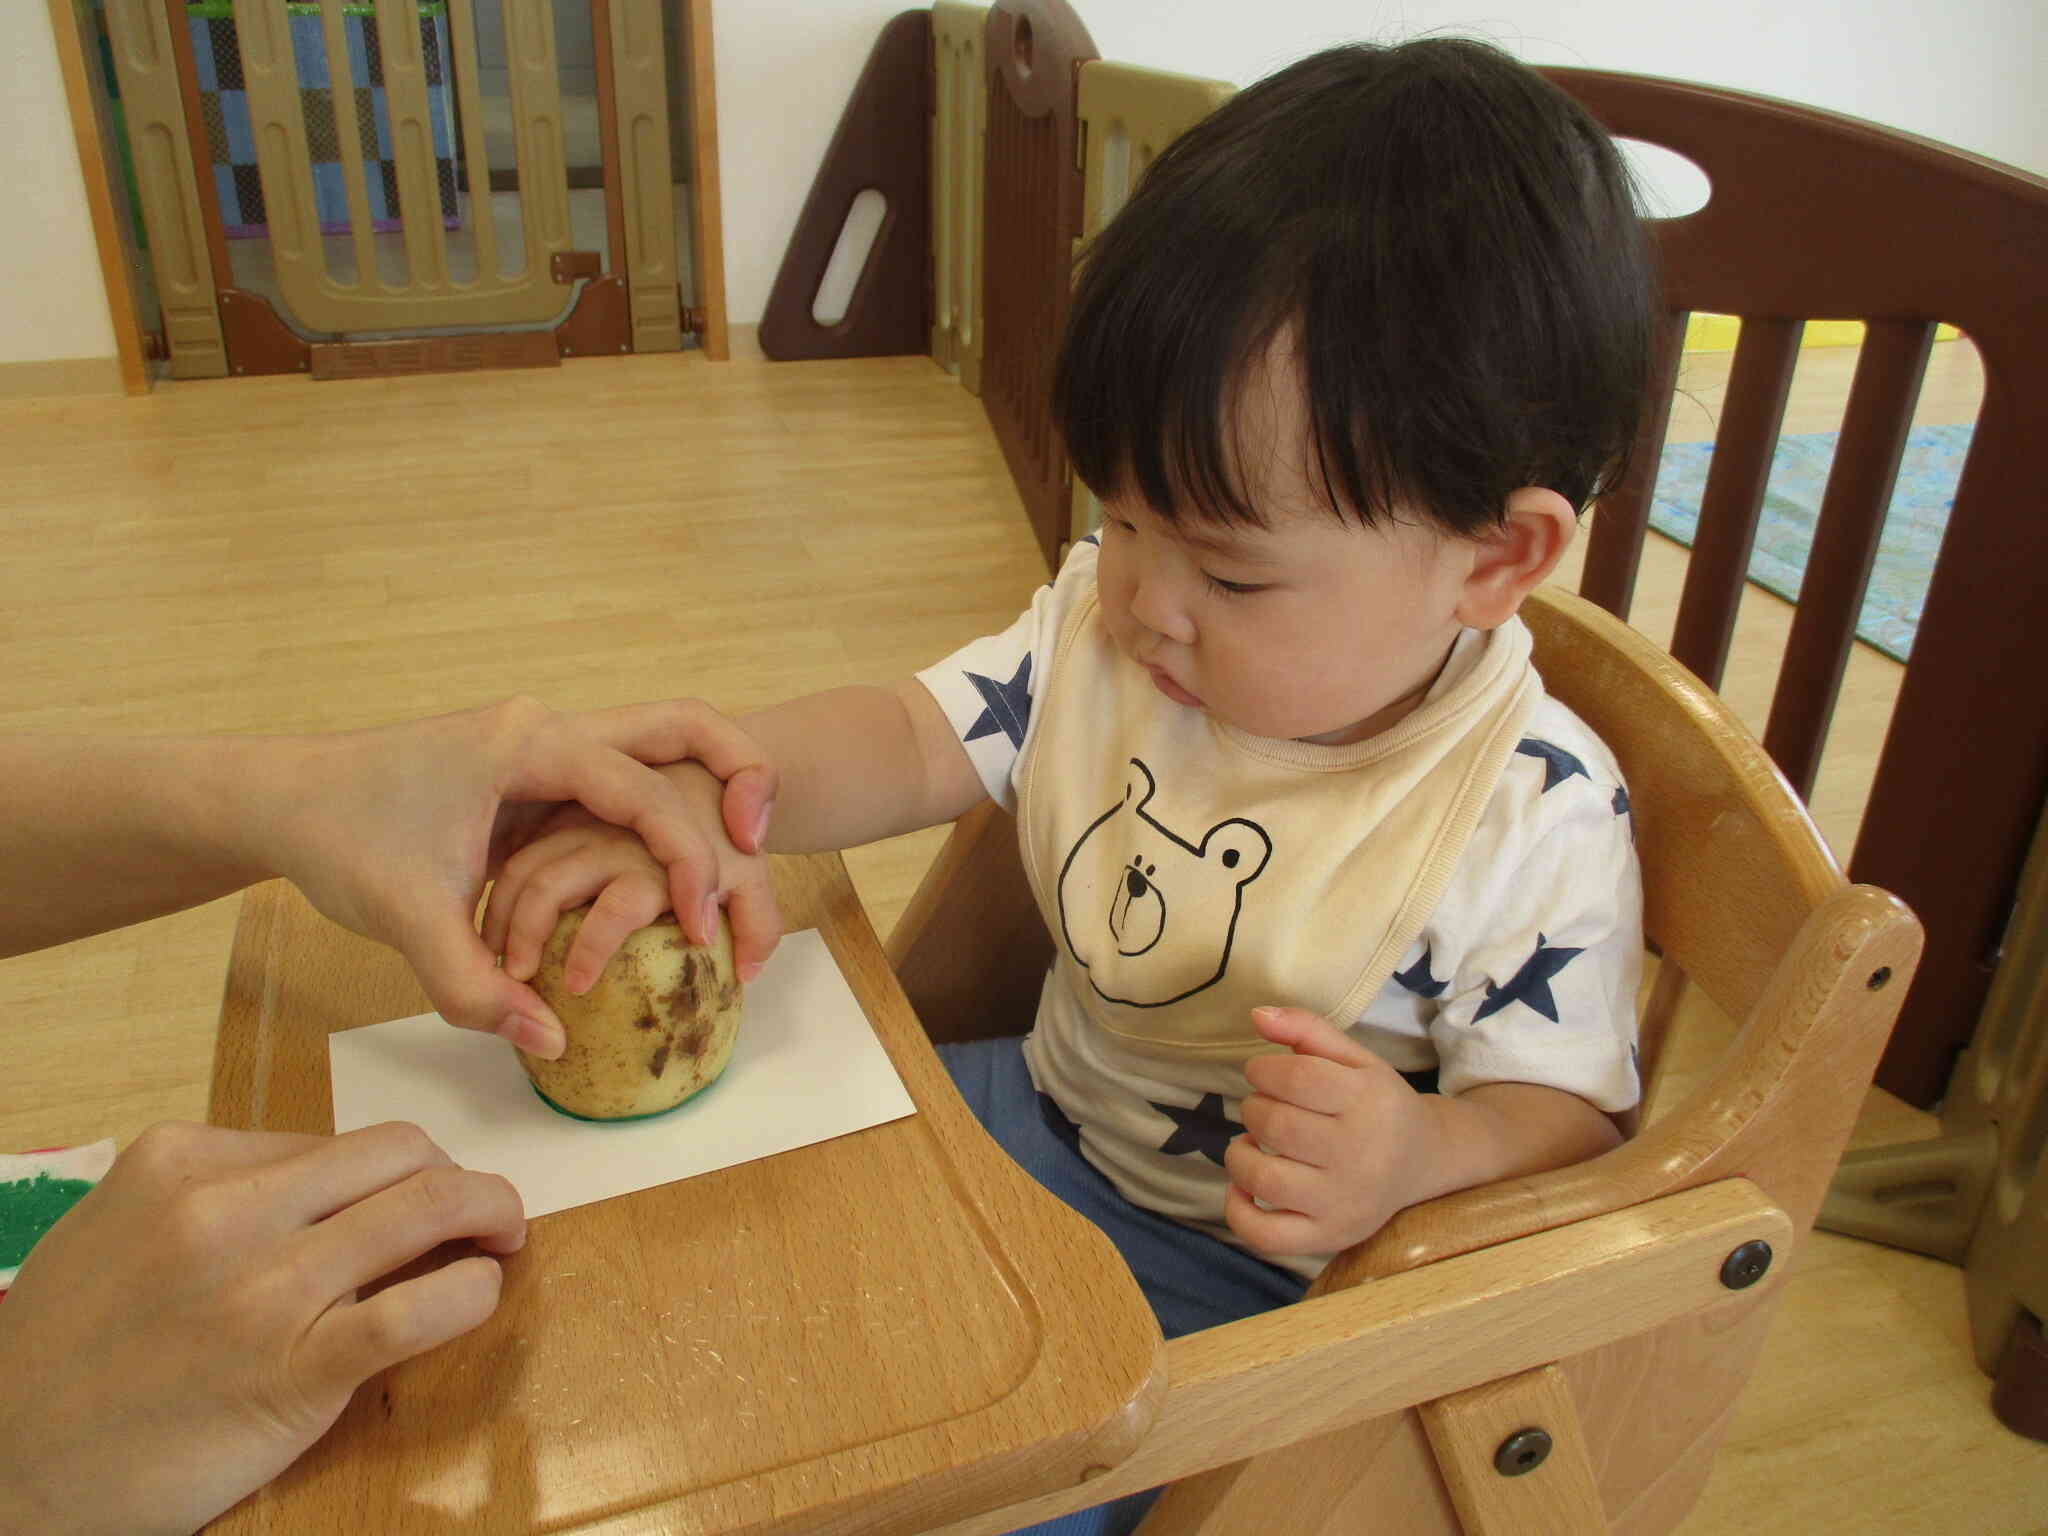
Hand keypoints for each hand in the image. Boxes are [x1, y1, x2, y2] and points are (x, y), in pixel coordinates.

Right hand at [0, 1121, 523, 1535]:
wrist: (12, 1466)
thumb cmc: (69, 1352)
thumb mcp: (125, 1228)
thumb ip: (224, 1193)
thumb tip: (339, 1183)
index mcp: (183, 1162)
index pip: (336, 1139)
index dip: (393, 1169)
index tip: (411, 1195)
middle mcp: (227, 1211)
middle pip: (399, 1154)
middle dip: (454, 1176)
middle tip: (476, 1209)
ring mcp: (266, 1290)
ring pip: (428, 1209)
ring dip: (491, 1215)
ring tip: (503, 1235)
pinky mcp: (299, 1369)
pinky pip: (425, 1307)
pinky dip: (474, 1290)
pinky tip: (479, 1292)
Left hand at [256, 697, 780, 1057]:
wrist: (281, 797)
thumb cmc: (341, 840)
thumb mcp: (407, 919)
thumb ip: (477, 986)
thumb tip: (549, 1041)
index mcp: (530, 743)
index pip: (641, 790)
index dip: (686, 857)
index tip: (704, 921)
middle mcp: (548, 728)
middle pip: (679, 725)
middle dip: (735, 777)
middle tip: (761, 844)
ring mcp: (543, 742)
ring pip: (655, 748)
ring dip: (699, 798)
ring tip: (733, 867)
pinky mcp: (533, 769)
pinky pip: (619, 781)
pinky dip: (657, 818)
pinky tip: (665, 883)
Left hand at [1222, 1005, 1440, 1256]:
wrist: (1425, 1163)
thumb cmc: (1378, 1104)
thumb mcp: (1355, 1058)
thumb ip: (1307, 1029)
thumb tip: (1257, 1015)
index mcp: (1368, 1102)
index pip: (1296, 1078)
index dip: (1262, 1069)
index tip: (1262, 1073)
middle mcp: (1360, 1155)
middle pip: (1276, 1125)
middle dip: (1254, 1107)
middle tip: (1263, 1107)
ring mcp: (1343, 1203)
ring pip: (1264, 1179)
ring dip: (1241, 1153)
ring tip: (1255, 1142)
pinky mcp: (1329, 1237)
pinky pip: (1266, 1236)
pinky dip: (1238, 1212)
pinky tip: (1242, 1188)